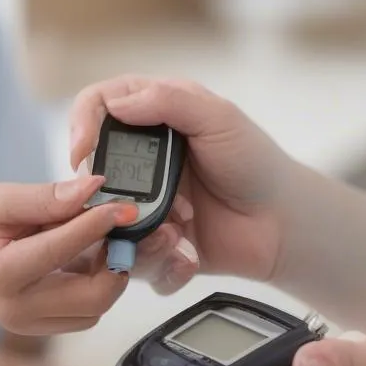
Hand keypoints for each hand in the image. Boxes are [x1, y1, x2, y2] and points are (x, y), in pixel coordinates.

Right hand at [0, 175, 137, 334]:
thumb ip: (46, 198)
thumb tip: (93, 189)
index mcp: (2, 273)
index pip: (63, 249)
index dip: (99, 224)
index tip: (123, 206)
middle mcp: (17, 310)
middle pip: (92, 297)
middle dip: (115, 262)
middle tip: (117, 230)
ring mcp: (28, 325)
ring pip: (93, 310)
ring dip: (106, 276)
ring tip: (97, 242)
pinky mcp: (38, 329)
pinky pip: (82, 314)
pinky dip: (93, 288)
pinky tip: (83, 259)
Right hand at [68, 76, 292, 292]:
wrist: (285, 223)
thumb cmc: (256, 163)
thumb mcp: (219, 118)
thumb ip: (169, 101)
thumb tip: (117, 103)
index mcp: (149, 119)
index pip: (94, 109)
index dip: (81, 126)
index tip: (83, 152)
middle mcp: (137, 162)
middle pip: (87, 174)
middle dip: (105, 196)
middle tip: (132, 208)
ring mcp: (141, 205)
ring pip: (104, 224)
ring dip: (139, 234)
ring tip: (177, 233)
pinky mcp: (151, 246)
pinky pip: (134, 263)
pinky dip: (160, 262)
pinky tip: (187, 252)